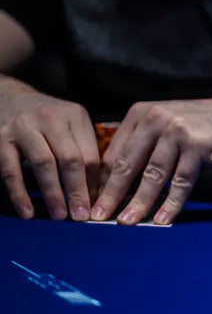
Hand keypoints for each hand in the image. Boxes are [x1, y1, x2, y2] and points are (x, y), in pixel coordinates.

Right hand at [0, 92, 98, 220]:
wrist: (9, 97)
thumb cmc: (46, 116)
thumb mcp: (70, 121)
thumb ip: (84, 146)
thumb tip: (99, 187)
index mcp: (75, 116)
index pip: (91, 153)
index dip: (95, 182)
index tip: (99, 204)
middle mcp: (52, 119)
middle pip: (71, 158)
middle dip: (78, 190)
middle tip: (82, 215)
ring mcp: (25, 129)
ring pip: (44, 164)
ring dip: (53, 193)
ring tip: (61, 216)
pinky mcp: (1, 140)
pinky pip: (11, 171)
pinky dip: (20, 194)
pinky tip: (28, 212)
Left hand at [91, 97, 211, 224]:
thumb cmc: (204, 125)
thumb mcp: (167, 125)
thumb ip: (143, 144)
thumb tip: (116, 182)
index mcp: (141, 113)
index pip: (114, 153)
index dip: (103, 181)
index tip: (96, 203)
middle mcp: (156, 118)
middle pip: (127, 164)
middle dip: (112, 194)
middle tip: (100, 217)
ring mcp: (177, 131)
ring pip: (152, 175)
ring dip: (139, 202)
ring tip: (127, 222)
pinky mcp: (198, 146)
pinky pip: (180, 182)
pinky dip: (171, 203)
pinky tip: (162, 219)